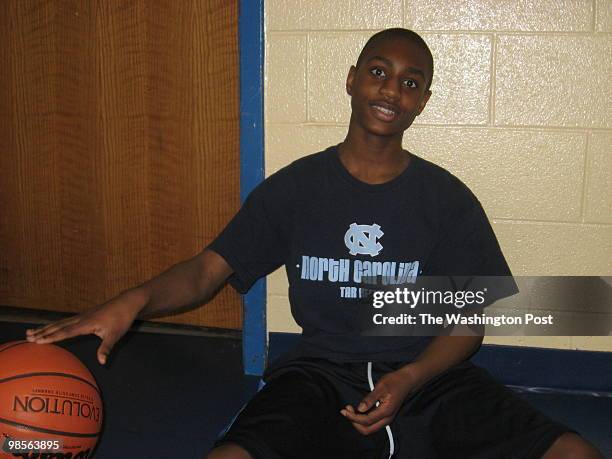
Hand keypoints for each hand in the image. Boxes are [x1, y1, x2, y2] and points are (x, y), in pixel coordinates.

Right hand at [26, 290, 144, 364]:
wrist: (127, 302)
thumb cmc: (122, 319)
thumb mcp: (116, 335)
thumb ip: (107, 348)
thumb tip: (102, 362)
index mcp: (87, 323)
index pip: (66, 331)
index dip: (52, 337)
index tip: (38, 341)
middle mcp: (82, 318)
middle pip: (59, 326)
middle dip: (43, 332)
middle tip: (27, 337)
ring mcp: (83, 315)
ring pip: (60, 322)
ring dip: (46, 327)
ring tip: (31, 331)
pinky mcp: (85, 315)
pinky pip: (66, 320)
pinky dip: (55, 324)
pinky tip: (50, 327)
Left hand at [340, 366, 420, 434]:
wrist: (406, 381)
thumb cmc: (394, 382)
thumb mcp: (381, 387)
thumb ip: (370, 399)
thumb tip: (360, 409)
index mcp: (386, 412)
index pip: (366, 421)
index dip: (353, 417)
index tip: (344, 410)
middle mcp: (386, 419)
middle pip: (367, 430)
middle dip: (354, 422)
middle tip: (346, 410)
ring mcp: (386, 419)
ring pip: (369, 428)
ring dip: (358, 422)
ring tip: (350, 409)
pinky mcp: (385, 416)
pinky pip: (372, 423)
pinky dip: (362, 420)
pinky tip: (357, 410)